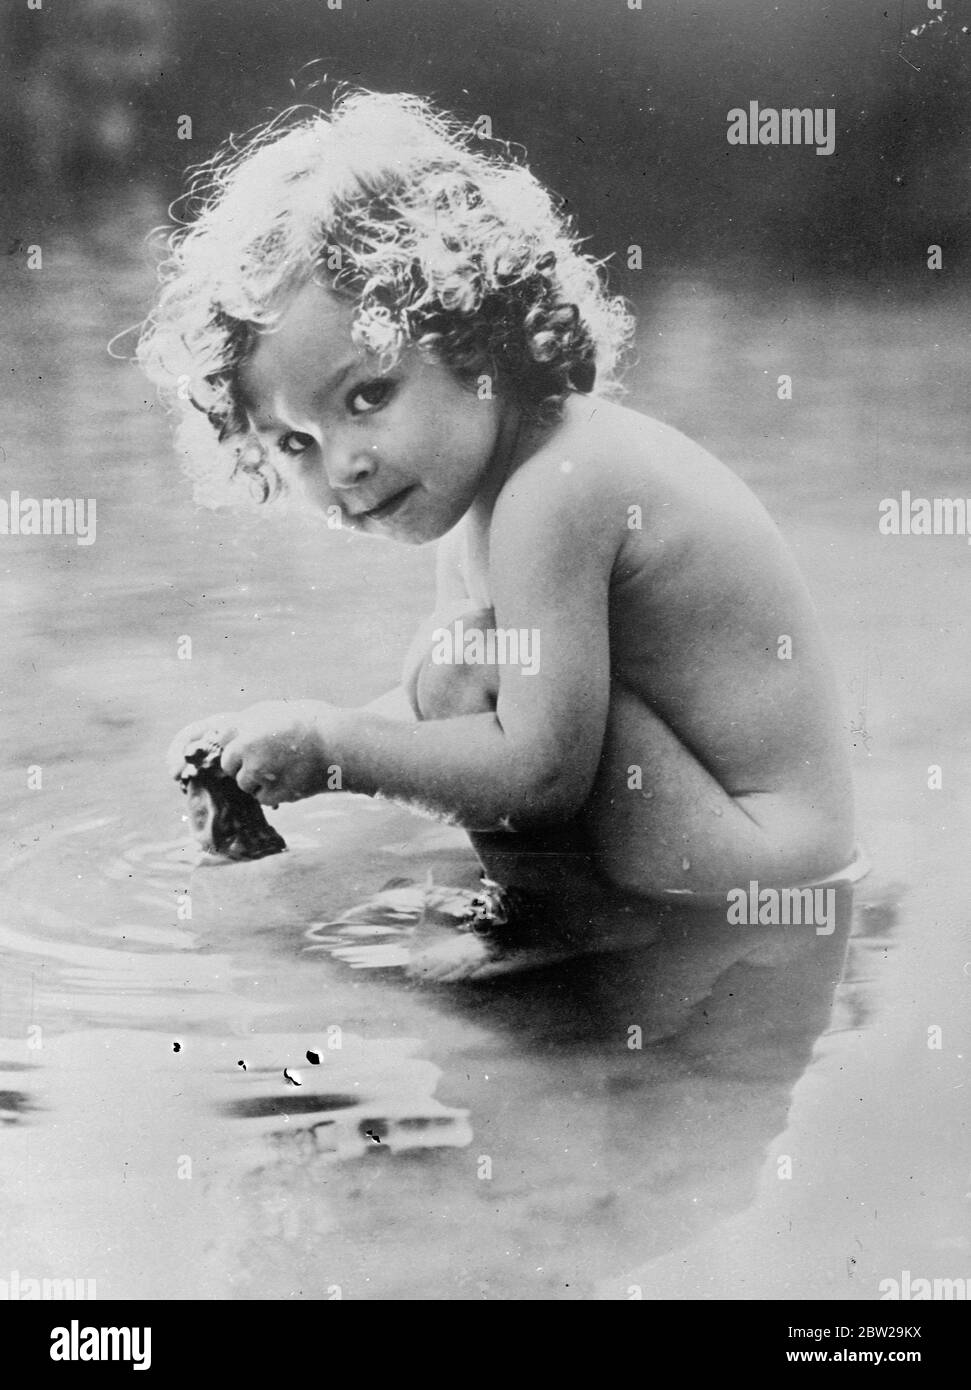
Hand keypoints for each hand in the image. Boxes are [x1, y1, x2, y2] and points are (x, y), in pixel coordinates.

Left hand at [166, 701, 332, 803]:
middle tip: (270, 757)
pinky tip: (291, 779)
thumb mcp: (275, 711)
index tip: (253, 743)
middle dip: (244, 764)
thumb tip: (223, 731)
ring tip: (284, 768)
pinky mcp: (275, 795)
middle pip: (230, 766)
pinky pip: (263, 798)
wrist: (340, 745)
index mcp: (245, 730)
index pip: (223, 740)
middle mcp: (247, 754)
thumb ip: (248, 721)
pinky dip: (274, 793)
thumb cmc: (312, 722)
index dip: (238, 742)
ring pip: (245, 785)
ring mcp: (260, 776)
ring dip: (258, 780)